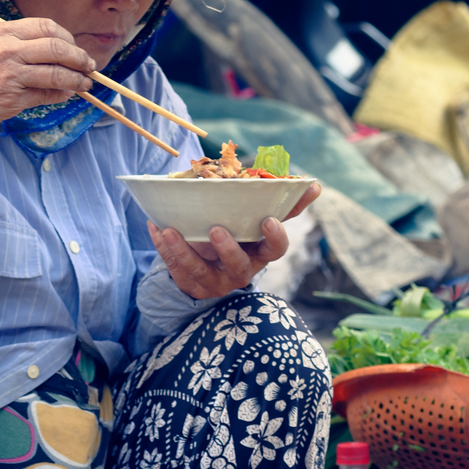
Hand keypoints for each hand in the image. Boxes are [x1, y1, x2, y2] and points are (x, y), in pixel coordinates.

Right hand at [0, 17, 97, 131]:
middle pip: (57, 47)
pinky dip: (62, 94)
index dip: (67, 37)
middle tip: (89, 65)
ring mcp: (11, 75)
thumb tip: (48, 48)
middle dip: (79, 57)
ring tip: (86, 83)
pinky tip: (67, 94)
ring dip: (77, 79)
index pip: (46, 27)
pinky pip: (47, 94)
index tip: (74, 46)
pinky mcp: (14, 98)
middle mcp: (8, 50)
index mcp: (1, 32)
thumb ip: (14, 43)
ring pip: (57, 73)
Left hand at [150, 184, 322, 300]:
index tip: (269, 220)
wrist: (207, 266)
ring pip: (201, 270)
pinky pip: (176, 268)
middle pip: (240, 265)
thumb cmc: (235, 232)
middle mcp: (241, 270)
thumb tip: (312, 184)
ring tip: (171, 230)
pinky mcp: (192, 284)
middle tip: (216, 230)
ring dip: (185, 250)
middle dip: (228, 249)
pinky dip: (164, 248)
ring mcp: (216, 280)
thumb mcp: (252, 218)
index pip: (275, 248)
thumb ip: (272, 200)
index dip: (275, 237)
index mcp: (260, 252)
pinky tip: (156, 227)